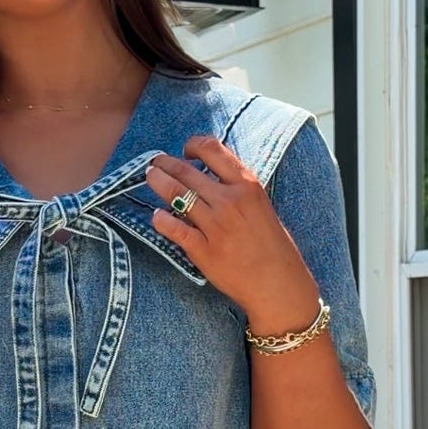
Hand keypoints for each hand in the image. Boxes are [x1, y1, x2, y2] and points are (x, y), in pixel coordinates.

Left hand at [147, 134, 319, 331]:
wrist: (277, 283)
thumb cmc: (271, 245)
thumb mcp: (260, 205)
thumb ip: (236, 188)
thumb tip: (208, 175)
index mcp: (246, 185)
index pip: (211, 149)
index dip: (192, 145)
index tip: (185, 151)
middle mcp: (229, 201)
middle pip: (186, 171)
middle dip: (165, 164)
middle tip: (154, 164)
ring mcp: (215, 226)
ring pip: (176, 195)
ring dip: (158, 183)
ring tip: (150, 178)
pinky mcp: (203, 250)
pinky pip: (174, 228)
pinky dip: (160, 219)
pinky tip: (156, 216)